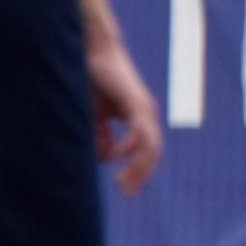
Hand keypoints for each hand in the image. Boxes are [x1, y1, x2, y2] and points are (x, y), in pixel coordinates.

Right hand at [86, 39, 161, 194]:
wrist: (93, 52)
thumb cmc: (93, 81)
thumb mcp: (96, 115)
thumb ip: (102, 136)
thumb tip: (105, 160)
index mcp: (138, 119)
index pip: (145, 151)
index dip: (138, 170)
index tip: (125, 189)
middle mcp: (145, 116)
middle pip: (152, 152)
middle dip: (140, 174)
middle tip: (127, 194)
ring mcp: (144, 109)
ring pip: (150, 145)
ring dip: (138, 167)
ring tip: (123, 184)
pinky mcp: (136, 102)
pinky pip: (140, 130)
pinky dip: (131, 145)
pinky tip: (118, 157)